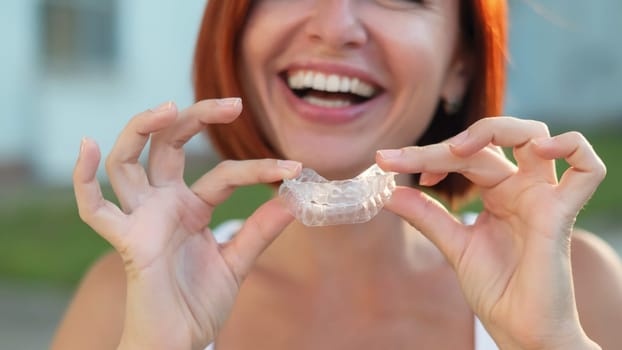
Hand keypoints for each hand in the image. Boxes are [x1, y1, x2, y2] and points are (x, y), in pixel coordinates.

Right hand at [73, 99, 300, 349]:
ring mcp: (143, 219)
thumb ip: (260, 230)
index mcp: (191, 207)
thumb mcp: (237, 261)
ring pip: (128, 162)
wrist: (180, 342)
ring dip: (140, 129)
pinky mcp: (126, 241)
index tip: (293, 168)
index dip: (258, 168)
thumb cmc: (200, 303)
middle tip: (233, 103)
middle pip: (169, 146)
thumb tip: (294, 200)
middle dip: (196, 118)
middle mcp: (164, 204)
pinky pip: (95, 209)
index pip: (223, 173)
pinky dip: (83, 178)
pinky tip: (86, 146)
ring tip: (168, 107)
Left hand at [376, 117, 604, 349]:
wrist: (517, 329)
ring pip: (535, 136)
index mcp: (499, 192)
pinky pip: (587, 170)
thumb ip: (426, 215)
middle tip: (404, 159)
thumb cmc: (495, 289)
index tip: (390, 163)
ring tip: (458, 149)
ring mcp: (542, 197)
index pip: (465, 156)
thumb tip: (388, 192)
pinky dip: (571, 148)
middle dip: (442, 147)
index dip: (428, 155)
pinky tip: (537, 150)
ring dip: (498, 130)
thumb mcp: (453, 244)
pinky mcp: (561, 214)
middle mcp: (522, 188)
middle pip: (488, 143)